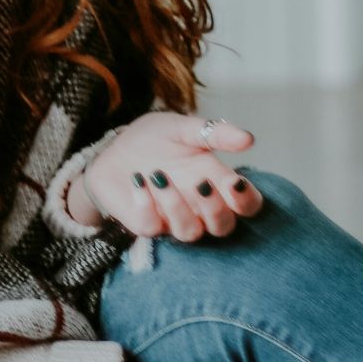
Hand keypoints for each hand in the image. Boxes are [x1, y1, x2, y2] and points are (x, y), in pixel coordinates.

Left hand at [67, 112, 261, 240]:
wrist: (114, 147)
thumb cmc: (156, 139)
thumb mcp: (183, 129)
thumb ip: (214, 133)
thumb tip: (248, 138)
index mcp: (217, 184)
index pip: (247, 205)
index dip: (247, 201)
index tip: (235, 182)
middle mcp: (199, 207)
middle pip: (224, 227)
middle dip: (216, 209)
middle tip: (201, 183)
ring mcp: (172, 219)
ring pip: (190, 232)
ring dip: (177, 207)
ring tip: (159, 176)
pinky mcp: (145, 223)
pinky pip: (151, 227)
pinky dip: (145, 205)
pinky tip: (138, 181)